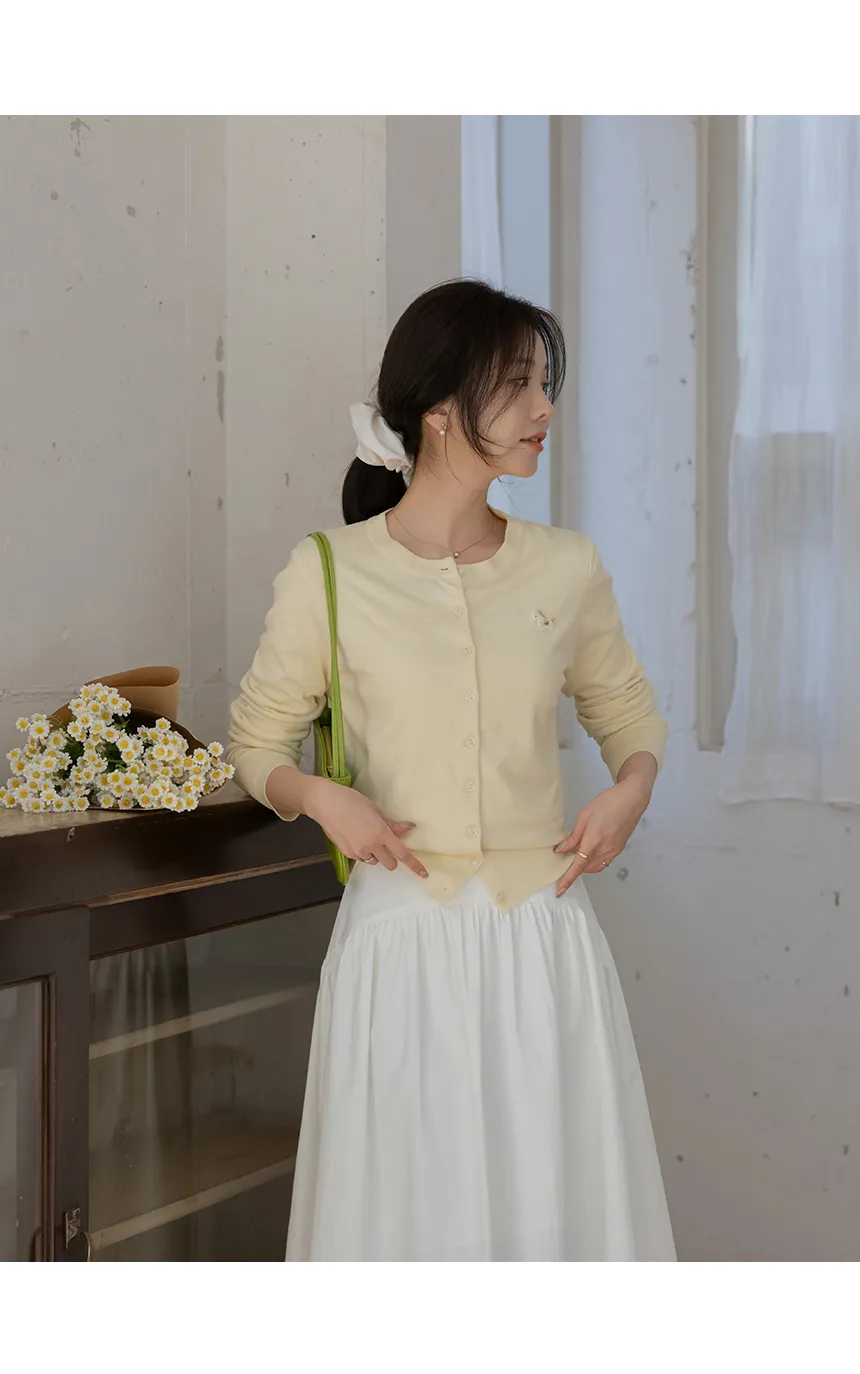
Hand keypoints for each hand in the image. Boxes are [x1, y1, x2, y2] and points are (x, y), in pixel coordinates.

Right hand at [303, 776, 428, 879]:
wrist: (325, 803)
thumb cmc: (351, 800)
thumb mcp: (375, 809)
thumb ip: (391, 823)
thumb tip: (409, 828)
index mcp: (381, 833)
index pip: (402, 854)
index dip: (414, 865)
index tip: (423, 874)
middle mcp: (371, 845)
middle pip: (390, 864)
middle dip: (391, 858)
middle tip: (386, 844)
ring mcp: (358, 852)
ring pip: (374, 862)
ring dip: (376, 854)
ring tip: (366, 836)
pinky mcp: (347, 854)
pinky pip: (361, 858)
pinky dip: (363, 852)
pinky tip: (355, 837)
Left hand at [553, 774, 652, 897]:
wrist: (632, 799)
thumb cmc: (609, 803)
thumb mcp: (584, 816)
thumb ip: (573, 836)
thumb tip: (561, 849)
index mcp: (593, 842)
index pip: (577, 867)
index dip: (567, 880)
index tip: (560, 890)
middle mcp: (604, 851)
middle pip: (586, 869)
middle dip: (575, 869)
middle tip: (564, 859)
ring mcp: (613, 851)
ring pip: (595, 867)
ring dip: (585, 866)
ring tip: (577, 854)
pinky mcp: (619, 849)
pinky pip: (604, 862)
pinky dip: (594, 861)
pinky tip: (590, 851)